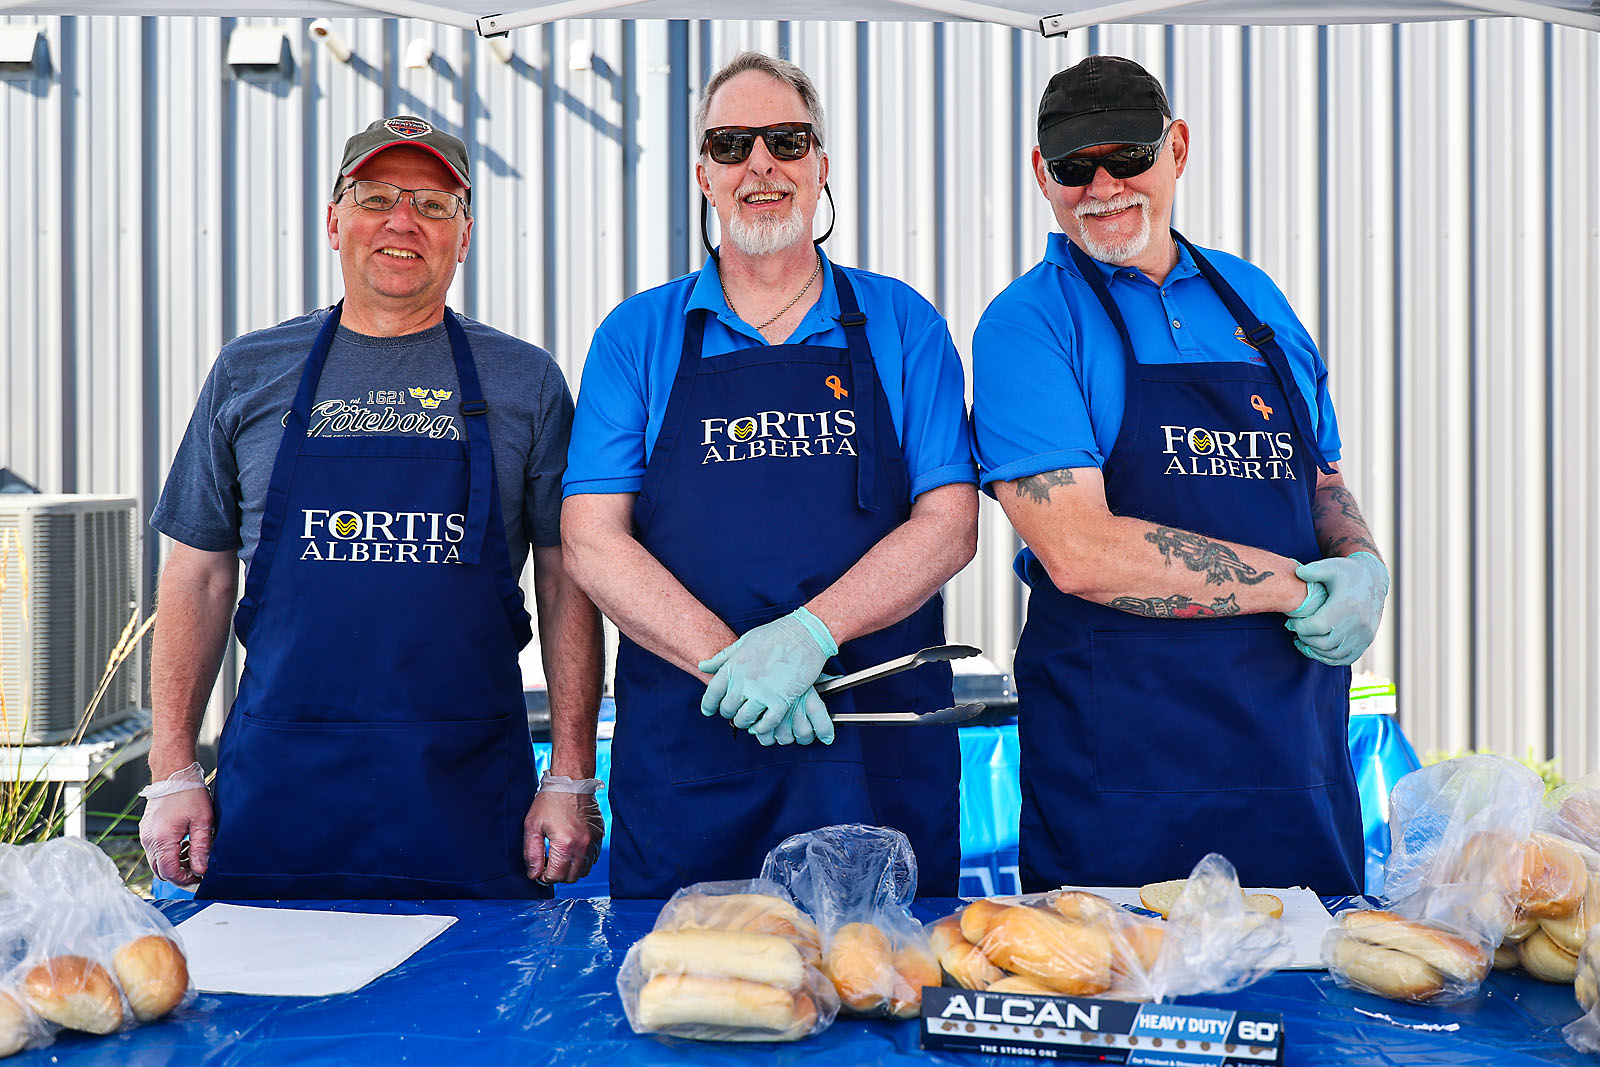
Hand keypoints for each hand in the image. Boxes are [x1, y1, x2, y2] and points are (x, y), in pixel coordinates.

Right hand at [138, 766, 213, 886]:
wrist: (174, 775)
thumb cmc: (189, 794)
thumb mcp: (203, 822)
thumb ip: (201, 848)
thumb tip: (201, 869)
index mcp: (162, 840)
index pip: (169, 873)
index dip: (185, 879)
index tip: (199, 877)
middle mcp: (149, 840)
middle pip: (160, 871)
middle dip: (179, 874)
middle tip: (197, 869)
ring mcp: (145, 836)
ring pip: (156, 862)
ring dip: (173, 864)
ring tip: (193, 854)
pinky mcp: (146, 831)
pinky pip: (154, 851)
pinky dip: (168, 854)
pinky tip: (183, 844)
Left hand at [523, 790, 603, 884]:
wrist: (571, 782)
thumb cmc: (550, 801)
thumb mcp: (532, 826)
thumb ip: (532, 854)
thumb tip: (534, 874)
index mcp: (565, 844)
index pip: (555, 876)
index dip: (544, 877)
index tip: (539, 871)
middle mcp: (583, 846)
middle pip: (571, 877)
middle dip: (557, 875)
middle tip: (548, 863)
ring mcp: (594, 841)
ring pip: (584, 871)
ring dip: (570, 870)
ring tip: (559, 857)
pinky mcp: (599, 836)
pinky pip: (593, 858)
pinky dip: (582, 861)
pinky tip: (571, 850)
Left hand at [699, 608, 836, 734]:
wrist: (805, 634)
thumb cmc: (775, 634)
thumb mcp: (744, 641)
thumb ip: (723, 657)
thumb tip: (702, 666)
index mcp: (733, 665)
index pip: (712, 692)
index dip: (708, 705)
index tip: (709, 711)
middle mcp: (744, 680)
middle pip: (727, 708)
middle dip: (728, 713)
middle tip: (734, 712)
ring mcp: (763, 692)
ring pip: (744, 719)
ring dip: (744, 722)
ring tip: (747, 720)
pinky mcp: (782, 700)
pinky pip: (767, 723)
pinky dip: (762, 727)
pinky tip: (762, 725)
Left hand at [1286, 552, 1389, 665]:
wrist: (1372, 579)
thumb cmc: (1347, 572)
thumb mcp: (1331, 566)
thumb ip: (1313, 570)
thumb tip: (1298, 573)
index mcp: (1346, 606)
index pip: (1317, 626)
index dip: (1300, 627)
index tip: (1291, 622)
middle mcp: (1358, 622)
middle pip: (1324, 642)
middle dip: (1305, 639)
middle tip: (1295, 631)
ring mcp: (1364, 634)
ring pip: (1334, 653)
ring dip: (1315, 651)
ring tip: (1302, 642)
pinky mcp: (1367, 640)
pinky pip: (1347, 658)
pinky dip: (1330, 658)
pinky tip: (1318, 650)